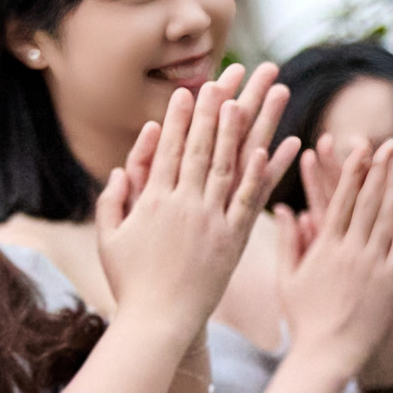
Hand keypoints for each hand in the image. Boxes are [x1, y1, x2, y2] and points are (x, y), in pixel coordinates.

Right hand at [96, 64, 295, 343]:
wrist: (159, 323)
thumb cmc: (130, 283)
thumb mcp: (110, 238)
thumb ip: (115, 199)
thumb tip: (124, 167)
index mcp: (154, 200)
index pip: (172, 146)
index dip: (187, 114)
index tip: (198, 85)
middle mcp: (186, 203)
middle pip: (209, 143)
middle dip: (226, 102)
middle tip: (242, 69)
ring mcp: (212, 219)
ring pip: (236, 162)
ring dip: (255, 123)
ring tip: (272, 91)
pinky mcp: (234, 239)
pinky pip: (253, 199)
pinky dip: (267, 172)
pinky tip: (283, 144)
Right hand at [285, 137, 392, 384]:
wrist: (327, 355)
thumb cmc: (304, 320)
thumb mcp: (287, 279)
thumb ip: (287, 241)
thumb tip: (283, 208)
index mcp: (322, 248)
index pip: (337, 201)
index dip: (348, 172)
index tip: (355, 148)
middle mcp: (348, 251)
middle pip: (365, 202)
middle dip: (376, 171)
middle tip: (386, 144)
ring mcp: (371, 265)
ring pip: (386, 217)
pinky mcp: (390, 280)